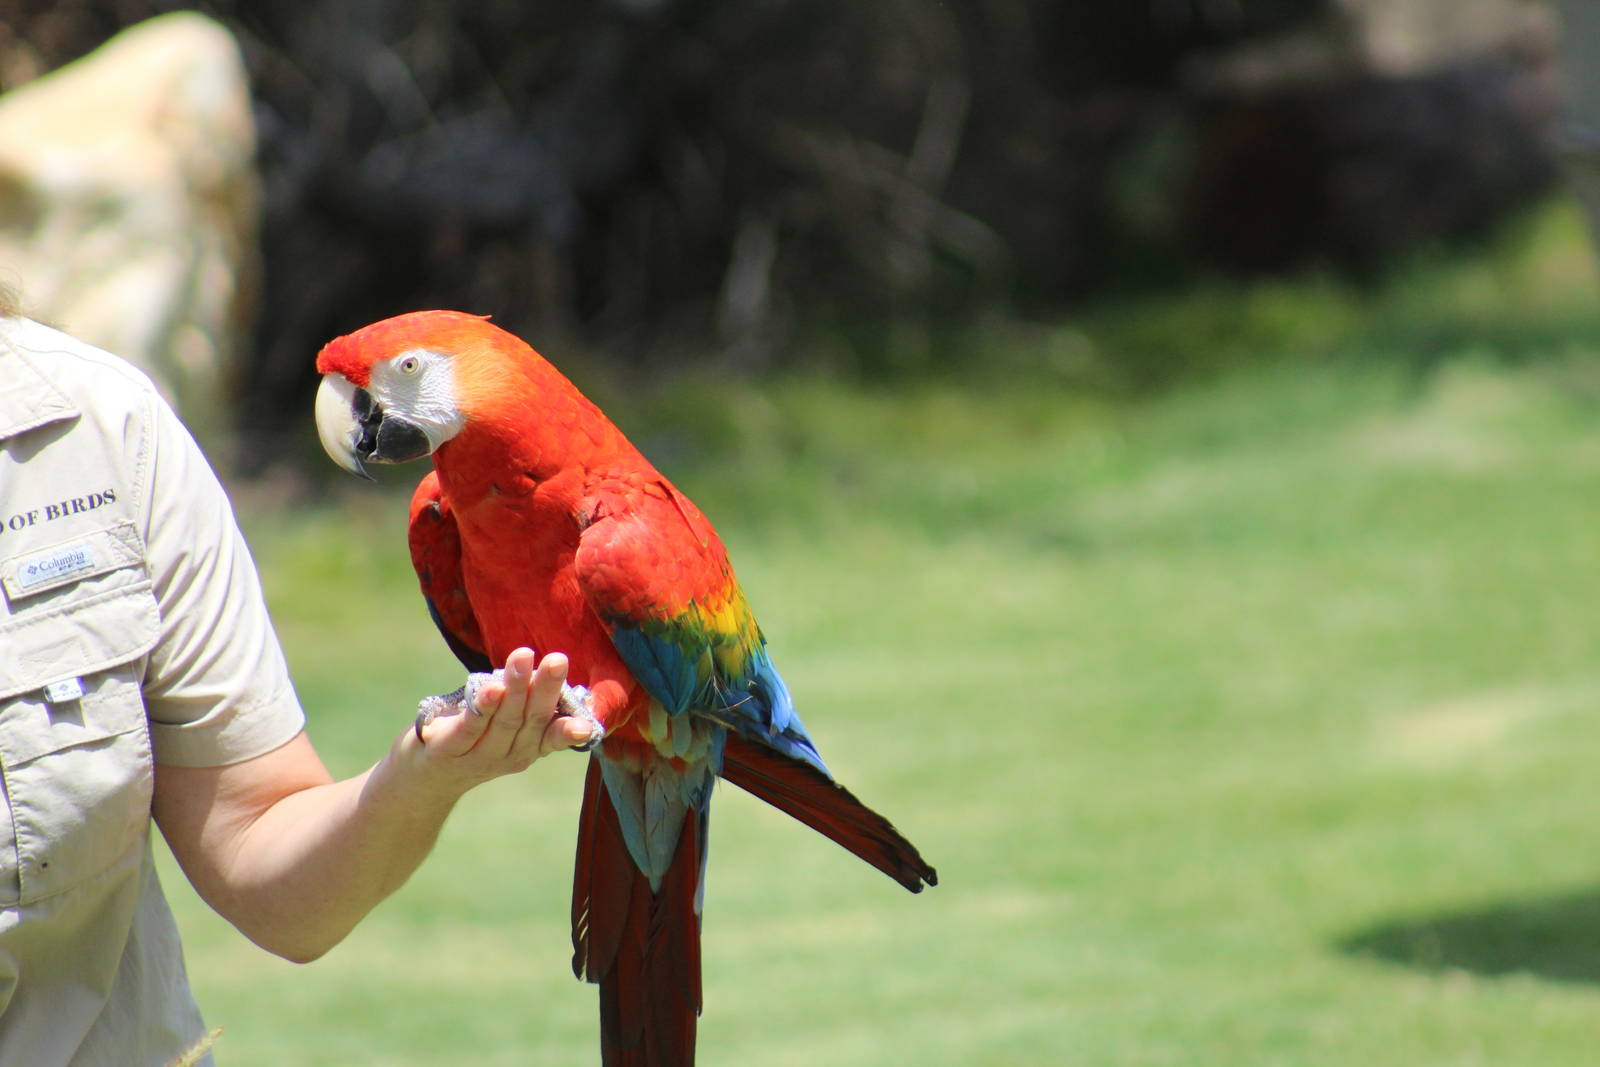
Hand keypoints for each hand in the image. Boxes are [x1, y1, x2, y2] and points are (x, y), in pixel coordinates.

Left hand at [395, 648, 595, 794]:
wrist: (421, 778)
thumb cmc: (471, 738)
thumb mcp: (505, 726)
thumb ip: (528, 703)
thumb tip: (556, 670)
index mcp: (528, 747)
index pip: (554, 738)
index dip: (569, 731)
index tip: (585, 724)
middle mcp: (509, 755)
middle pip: (532, 719)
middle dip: (545, 688)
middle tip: (557, 660)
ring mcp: (478, 756)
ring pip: (504, 720)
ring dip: (515, 688)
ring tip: (523, 657)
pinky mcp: (446, 749)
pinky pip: (470, 727)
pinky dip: (483, 709)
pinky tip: (491, 688)